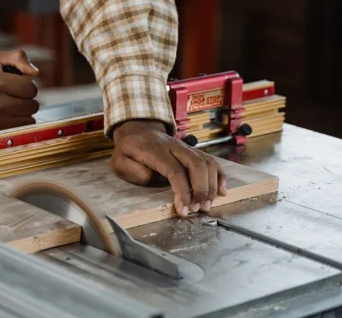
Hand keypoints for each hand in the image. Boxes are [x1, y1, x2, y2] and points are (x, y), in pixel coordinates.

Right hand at [0, 49, 39, 133]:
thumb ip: (18, 57)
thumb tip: (34, 72)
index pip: (31, 88)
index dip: (28, 86)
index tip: (18, 86)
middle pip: (32, 105)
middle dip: (27, 100)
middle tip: (14, 98)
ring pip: (30, 119)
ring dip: (24, 113)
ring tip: (11, 108)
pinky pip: (22, 130)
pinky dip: (19, 124)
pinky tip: (8, 118)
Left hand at [111, 120, 226, 216]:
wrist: (137, 131)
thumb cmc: (128, 150)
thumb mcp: (120, 162)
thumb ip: (135, 172)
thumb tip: (155, 181)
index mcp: (155, 150)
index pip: (175, 171)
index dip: (183, 192)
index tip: (184, 210)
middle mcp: (174, 146)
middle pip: (196, 164)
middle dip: (201, 190)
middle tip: (199, 209)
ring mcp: (185, 147)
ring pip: (207, 162)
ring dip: (212, 185)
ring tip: (207, 205)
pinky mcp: (192, 151)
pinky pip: (211, 160)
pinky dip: (220, 176)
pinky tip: (222, 191)